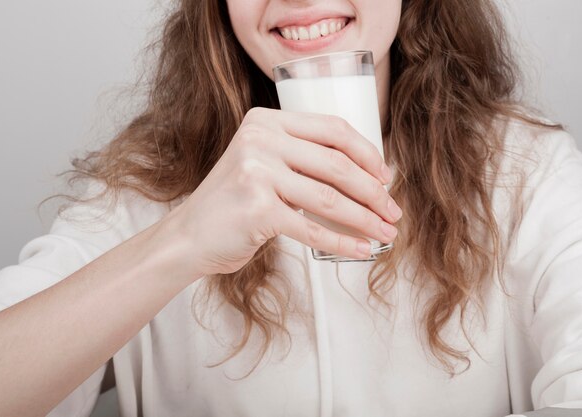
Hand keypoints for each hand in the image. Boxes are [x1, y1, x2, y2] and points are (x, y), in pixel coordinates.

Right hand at [162, 107, 401, 277]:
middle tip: (392, 212)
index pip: (332, 129)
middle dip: (374, 192)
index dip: (368, 154)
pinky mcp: (257, 210)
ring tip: (385, 233)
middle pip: (337, 164)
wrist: (188, 236)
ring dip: (366, 220)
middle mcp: (260, 140)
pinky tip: (361, 250)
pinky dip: (342, 242)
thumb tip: (368, 178)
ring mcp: (257, 173)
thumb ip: (302, 160)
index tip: (386, 177)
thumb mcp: (263, 165)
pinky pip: (313, 229)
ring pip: (330, 198)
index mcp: (266, 121)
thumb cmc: (234, 203)